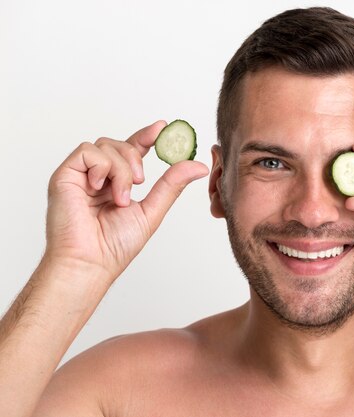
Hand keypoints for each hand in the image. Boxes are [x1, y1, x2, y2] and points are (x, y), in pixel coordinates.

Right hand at [44, 121, 208, 282]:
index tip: (163, 127)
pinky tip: (101, 187)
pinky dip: (101, 166)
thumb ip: (172, 184)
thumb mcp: (152, 210)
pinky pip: (87, 152)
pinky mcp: (64, 176)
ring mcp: (80, 176)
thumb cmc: (115, 245)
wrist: (91, 261)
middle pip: (119, 144)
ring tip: (119, 196)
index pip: (131, 151)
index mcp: (116, 184)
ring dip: (121, 168)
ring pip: (105, 146)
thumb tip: (198, 165)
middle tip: (140, 181)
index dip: (146, 136)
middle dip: (135, 156)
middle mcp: (97, 177)